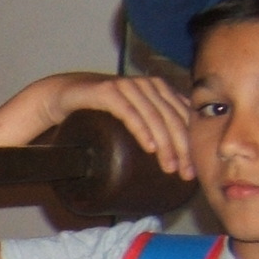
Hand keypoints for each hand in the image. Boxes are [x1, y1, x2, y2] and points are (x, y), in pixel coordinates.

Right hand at [28, 72, 194, 181]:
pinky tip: (149, 147)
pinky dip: (141, 130)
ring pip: (154, 117)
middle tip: (185, 174)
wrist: (65, 95)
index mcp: (160, 89)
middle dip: (182, 148)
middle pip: (172, 118)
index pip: (183, 117)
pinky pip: (129, 112)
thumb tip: (174, 156)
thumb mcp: (133, 116)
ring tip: (169, 167)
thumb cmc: (100, 110)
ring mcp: (129, 86)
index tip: (193, 171)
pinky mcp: (108, 91)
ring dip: (165, 144)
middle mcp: (148, 84)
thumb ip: (153, 124)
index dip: (191, 144)